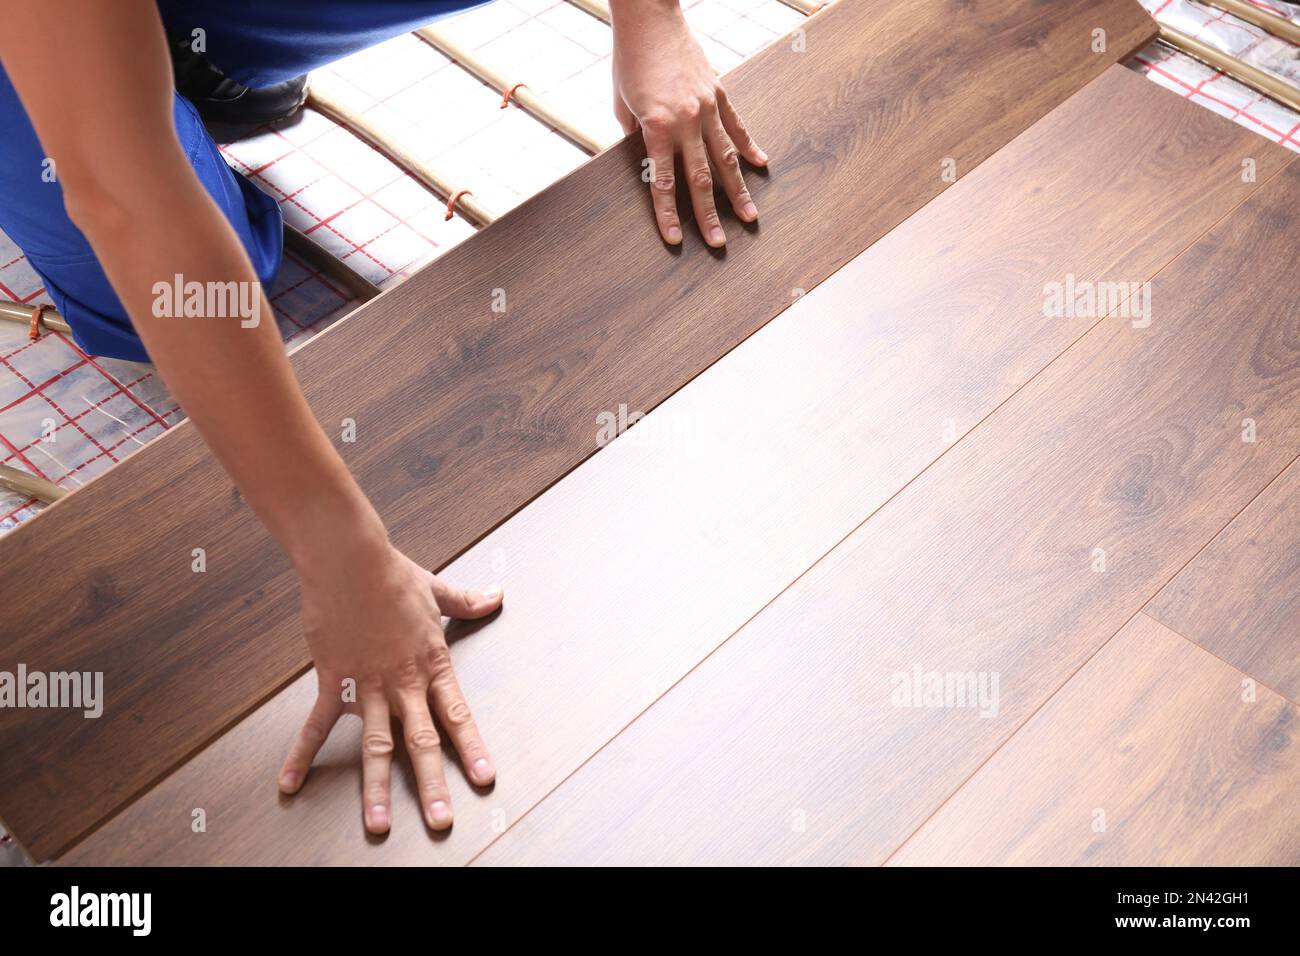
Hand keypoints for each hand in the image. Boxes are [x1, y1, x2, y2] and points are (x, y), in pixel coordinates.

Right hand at [278, 542, 502, 833]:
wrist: (349, 560)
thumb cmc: (391, 574)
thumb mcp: (437, 590)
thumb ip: (467, 601)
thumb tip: (495, 596)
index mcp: (432, 665)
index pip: (458, 715)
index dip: (472, 749)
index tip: (484, 779)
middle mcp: (402, 683)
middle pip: (422, 742)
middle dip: (432, 785)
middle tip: (440, 821)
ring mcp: (367, 685)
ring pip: (375, 746)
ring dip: (375, 787)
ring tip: (376, 824)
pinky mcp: (333, 680)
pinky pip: (317, 725)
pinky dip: (301, 755)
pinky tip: (290, 783)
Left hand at [611, 1, 767, 246]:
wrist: (650, 18)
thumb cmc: (630, 60)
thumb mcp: (622, 104)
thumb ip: (635, 136)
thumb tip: (646, 160)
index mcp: (656, 127)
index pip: (663, 183)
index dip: (668, 215)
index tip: (676, 240)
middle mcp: (686, 121)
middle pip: (700, 179)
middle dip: (709, 216)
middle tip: (719, 244)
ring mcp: (706, 107)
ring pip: (726, 159)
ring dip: (739, 192)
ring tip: (750, 217)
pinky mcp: (719, 92)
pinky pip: (737, 126)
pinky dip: (750, 146)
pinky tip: (762, 165)